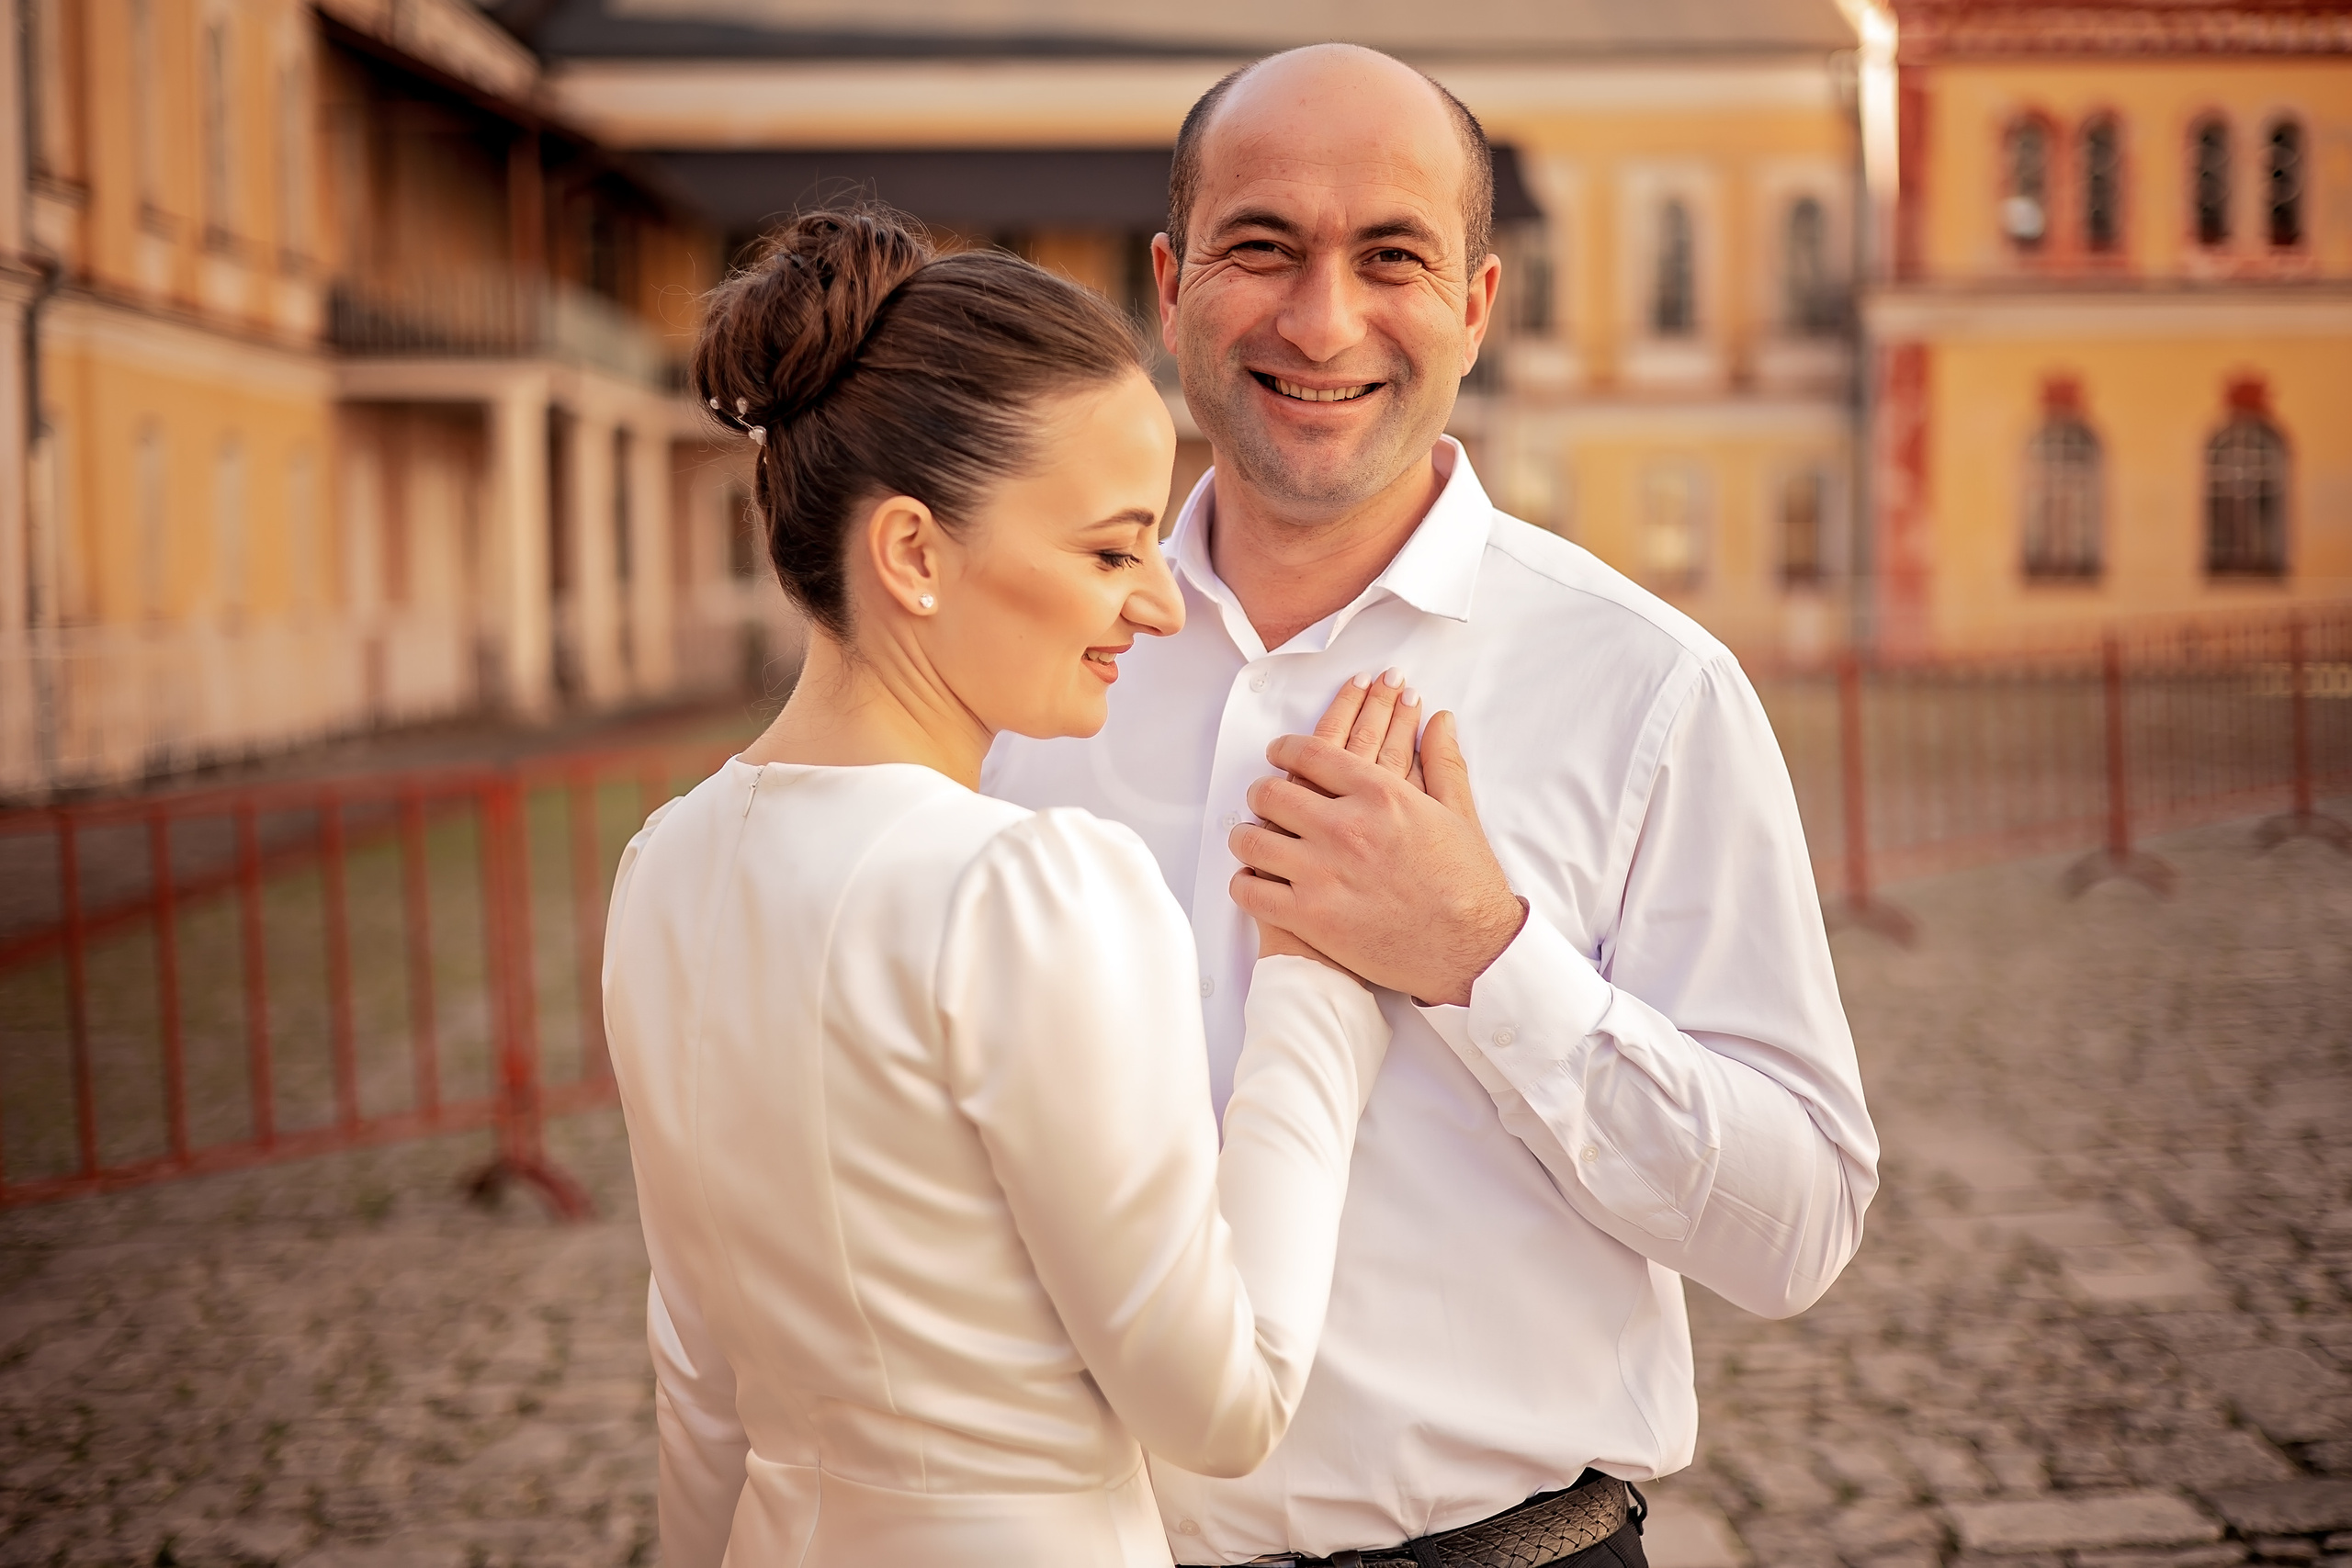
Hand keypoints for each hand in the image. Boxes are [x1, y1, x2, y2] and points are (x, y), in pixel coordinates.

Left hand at [1232, 709, 1525, 1006]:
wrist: (1471, 949)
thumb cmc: (1467, 884)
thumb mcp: (1458, 812)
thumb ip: (1441, 760)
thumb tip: (1440, 719)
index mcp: (1380, 794)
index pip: (1310, 754)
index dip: (1284, 748)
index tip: (1277, 753)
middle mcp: (1346, 827)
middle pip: (1272, 792)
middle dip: (1261, 792)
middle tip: (1263, 798)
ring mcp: (1323, 873)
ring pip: (1253, 839)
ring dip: (1246, 835)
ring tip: (1251, 838)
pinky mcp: (1310, 917)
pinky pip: (1251, 891)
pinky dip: (1244, 883)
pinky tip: (1252, 880)